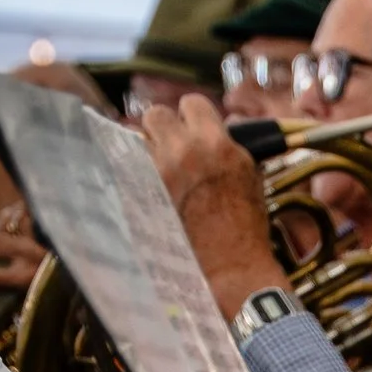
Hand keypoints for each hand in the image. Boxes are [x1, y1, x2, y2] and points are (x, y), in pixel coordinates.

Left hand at [139, 94, 284, 313]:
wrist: (230, 268)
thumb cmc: (246, 225)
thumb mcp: (248, 175)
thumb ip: (226, 145)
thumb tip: (213, 128)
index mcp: (214, 142)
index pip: (191, 102)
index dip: (192, 116)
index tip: (193, 129)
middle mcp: (181, 150)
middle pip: (155, 114)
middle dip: (163, 128)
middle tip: (170, 147)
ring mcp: (156, 171)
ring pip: (134, 137)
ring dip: (144, 148)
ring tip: (156, 166)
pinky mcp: (138, 193)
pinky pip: (124, 166)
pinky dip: (132, 171)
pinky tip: (143, 183)